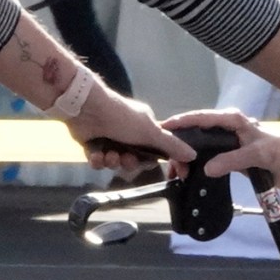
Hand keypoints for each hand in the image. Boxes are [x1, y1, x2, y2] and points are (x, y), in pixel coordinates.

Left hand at [65, 84, 191, 174]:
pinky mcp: (93, 144)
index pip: (155, 151)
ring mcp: (111, 139)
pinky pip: (99, 161)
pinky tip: (96, 154)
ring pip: (116, 163)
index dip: (155, 162)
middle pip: (135, 161)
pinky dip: (98, 160)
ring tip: (108, 153)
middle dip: (130, 162)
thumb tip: (193, 154)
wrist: (87, 108)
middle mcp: (129, 133)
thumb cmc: (122, 117)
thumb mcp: (150, 132)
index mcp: (145, 128)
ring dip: (113, 161)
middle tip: (126, 158)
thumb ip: (171, 145)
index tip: (158, 170)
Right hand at [161, 108, 279, 177]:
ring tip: (177, 171)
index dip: (183, 121)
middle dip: (182, 144)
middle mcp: (229, 128)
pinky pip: (208, 159)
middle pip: (198, 132)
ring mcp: (229, 144)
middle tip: (171, 162)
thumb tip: (207, 169)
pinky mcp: (231, 158)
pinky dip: (197, 166)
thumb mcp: (258, 154)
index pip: (204, 117)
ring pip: (201, 146)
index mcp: (235, 120)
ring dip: (188, 158)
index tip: (164, 127)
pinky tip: (188, 174)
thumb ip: (233, 160)